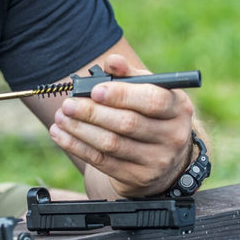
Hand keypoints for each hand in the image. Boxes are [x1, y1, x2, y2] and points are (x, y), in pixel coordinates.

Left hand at [49, 54, 195, 198]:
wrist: (166, 158)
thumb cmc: (152, 115)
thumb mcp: (150, 92)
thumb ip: (130, 75)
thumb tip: (113, 62)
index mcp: (178, 108)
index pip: (153, 100)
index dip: (122, 95)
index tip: (95, 90)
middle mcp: (173, 136)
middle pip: (128, 124)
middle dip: (92, 113)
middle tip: (68, 104)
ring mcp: (157, 161)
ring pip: (111, 144)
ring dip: (80, 130)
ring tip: (61, 117)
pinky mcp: (138, 178)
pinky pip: (102, 161)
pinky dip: (77, 146)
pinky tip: (61, 134)